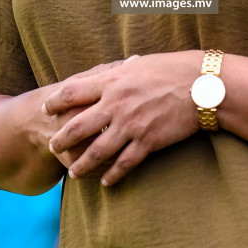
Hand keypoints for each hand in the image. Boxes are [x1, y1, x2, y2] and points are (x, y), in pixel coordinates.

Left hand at [44, 52, 201, 186]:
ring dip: (82, 164)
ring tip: (74, 174)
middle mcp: (116, 103)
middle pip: (77, 126)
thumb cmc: (172, 69)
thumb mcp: (138, 64)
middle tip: (51, 146)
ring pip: (97, 151)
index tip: (45, 108)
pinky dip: (113, 175)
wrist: (202, 85)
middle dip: (60, 139)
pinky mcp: (148, 141)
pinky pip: (124, 163)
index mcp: (112, 80)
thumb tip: (110, 69)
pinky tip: (106, 182)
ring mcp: (131, 124)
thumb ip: (119, 71)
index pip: (72, 92)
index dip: (54, 102)